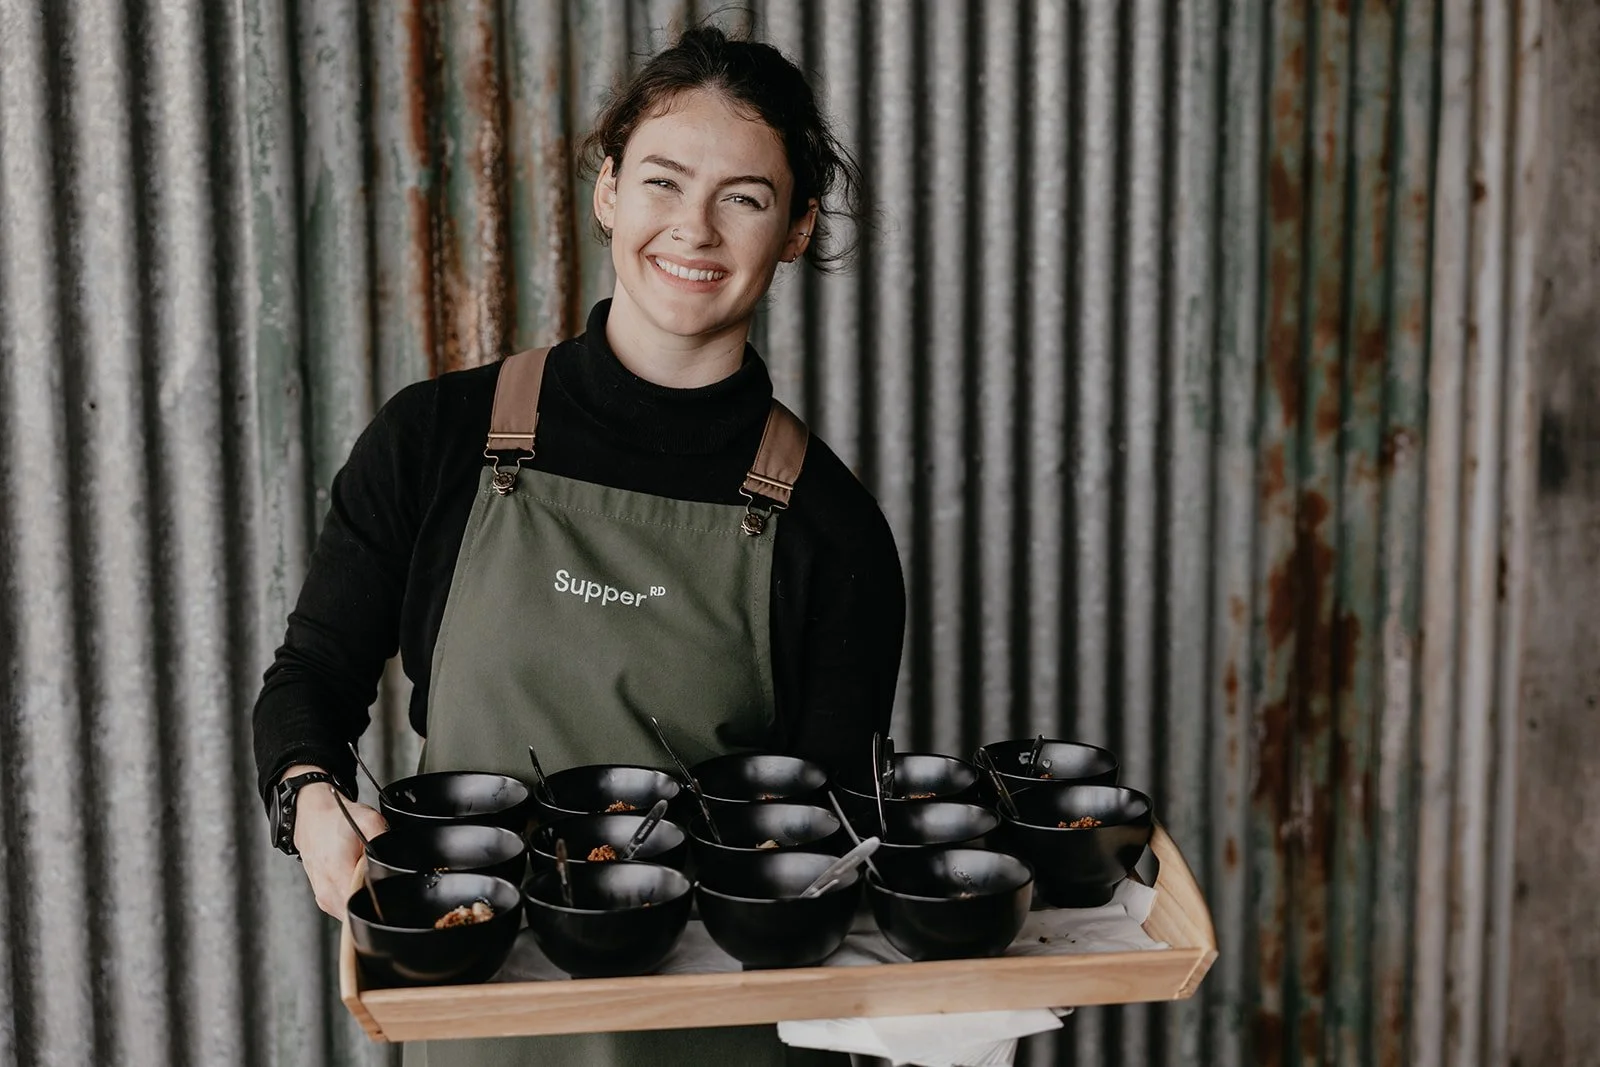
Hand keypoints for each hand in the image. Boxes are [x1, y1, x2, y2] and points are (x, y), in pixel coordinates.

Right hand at [288, 769, 387, 919]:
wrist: (312, 816)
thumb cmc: (336, 819)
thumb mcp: (369, 821)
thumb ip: (384, 842)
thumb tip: (396, 860)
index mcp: (337, 874)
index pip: (364, 906)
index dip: (382, 902)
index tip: (390, 892)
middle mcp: (326, 891)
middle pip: (359, 912)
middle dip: (374, 900)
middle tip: (380, 880)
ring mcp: (323, 898)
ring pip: (351, 913)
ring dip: (363, 899)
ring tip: (366, 878)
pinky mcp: (323, 898)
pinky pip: (343, 907)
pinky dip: (353, 897)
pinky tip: (356, 881)